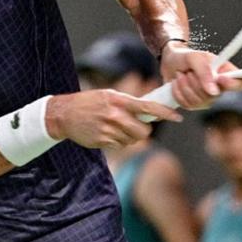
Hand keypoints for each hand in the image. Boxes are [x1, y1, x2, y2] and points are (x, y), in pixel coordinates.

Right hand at [45, 90, 181, 149]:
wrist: (64, 114)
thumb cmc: (89, 102)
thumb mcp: (108, 95)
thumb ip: (128, 103)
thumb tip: (149, 111)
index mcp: (118, 99)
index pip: (147, 107)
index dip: (165, 113)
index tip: (177, 118)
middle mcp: (115, 115)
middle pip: (143, 130)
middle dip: (142, 130)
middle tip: (135, 126)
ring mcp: (108, 129)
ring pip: (132, 140)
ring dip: (129, 137)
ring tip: (115, 127)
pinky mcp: (102, 141)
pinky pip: (120, 146)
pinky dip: (118, 142)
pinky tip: (107, 133)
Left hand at [159, 41, 241, 109]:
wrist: (170, 62)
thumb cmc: (185, 56)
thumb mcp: (194, 57)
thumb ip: (205, 71)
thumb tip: (213, 91)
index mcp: (225, 72)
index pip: (241, 83)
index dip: (233, 84)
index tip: (220, 78)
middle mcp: (219, 88)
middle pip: (214, 96)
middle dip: (196, 81)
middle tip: (190, 70)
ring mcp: (207, 99)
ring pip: (198, 101)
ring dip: (185, 85)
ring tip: (182, 74)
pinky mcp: (193, 105)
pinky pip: (187, 105)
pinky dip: (178, 92)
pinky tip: (178, 83)